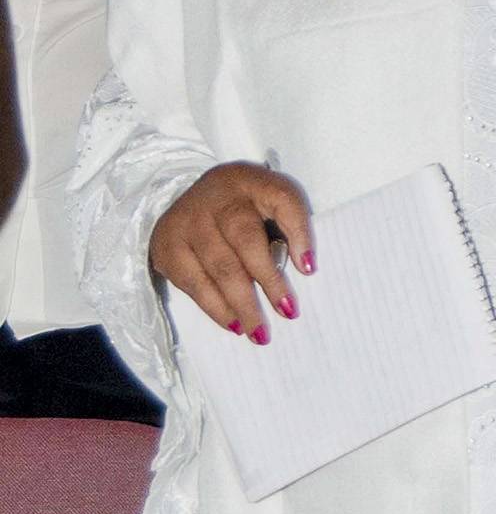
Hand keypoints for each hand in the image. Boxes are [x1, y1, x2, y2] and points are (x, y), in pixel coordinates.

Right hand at [150, 163, 314, 342]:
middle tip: (288, 312)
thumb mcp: (273, 200)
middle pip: (246, 240)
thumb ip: (291, 225)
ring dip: (242, 304)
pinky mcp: (166, 245)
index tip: (310, 269)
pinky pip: (194, 284)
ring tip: (260, 333)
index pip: (282, 200)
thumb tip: (304, 267)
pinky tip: (233, 323)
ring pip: (218, 267)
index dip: (299, 232)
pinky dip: (216, 308)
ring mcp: (186, 221)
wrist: (194, 199)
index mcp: (251, 180)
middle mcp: (215, 196)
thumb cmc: (246, 206)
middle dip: (269, 280)